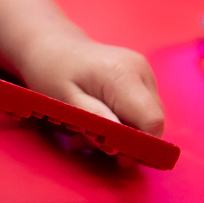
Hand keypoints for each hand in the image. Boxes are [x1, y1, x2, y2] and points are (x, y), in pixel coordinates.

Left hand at [18, 34, 165, 137]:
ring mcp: (144, 70)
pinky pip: (141, 108)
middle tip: (87, 142)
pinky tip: (98, 118)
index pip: (151, 121)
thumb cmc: (51, 71)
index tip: (116, 158)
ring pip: (147, 117)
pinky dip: (123, 120)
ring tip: (86, 131)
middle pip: (152, 121)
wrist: (51, 44)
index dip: (140, 145)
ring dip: (122, 132)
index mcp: (123, 74)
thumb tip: (123, 142)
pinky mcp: (141, 75)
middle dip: (126, 140)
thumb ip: (96, 118)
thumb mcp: (64, 99)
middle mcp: (141, 70)